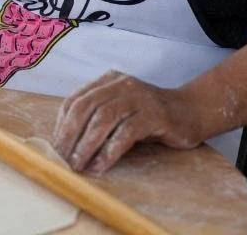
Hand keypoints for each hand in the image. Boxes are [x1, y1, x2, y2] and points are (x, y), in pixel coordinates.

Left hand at [52, 70, 205, 173]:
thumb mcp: (119, 111)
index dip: (62, 124)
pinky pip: (126, 132)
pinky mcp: (154, 115)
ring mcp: (138, 98)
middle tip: (63, 159)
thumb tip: (67, 146)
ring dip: (87, 145)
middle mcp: (121, 84)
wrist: (191, 111)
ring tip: (79, 164)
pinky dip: (110, 150)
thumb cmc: (149, 116)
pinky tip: (101, 165)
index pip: (75, 99)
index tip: (55, 148)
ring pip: (103, 118)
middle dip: (70, 135)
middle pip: (85, 107)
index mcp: (107, 81)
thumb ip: (97, 119)